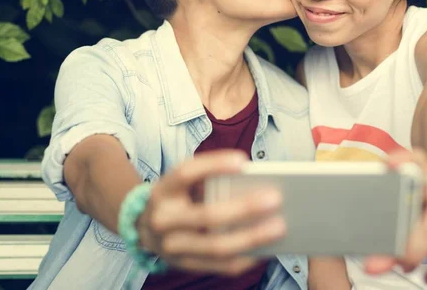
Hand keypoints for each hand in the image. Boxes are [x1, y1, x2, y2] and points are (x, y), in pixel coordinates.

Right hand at [136, 150, 285, 275]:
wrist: (146, 229)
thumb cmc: (180, 197)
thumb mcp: (185, 183)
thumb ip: (211, 178)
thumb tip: (257, 181)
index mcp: (164, 190)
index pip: (186, 173)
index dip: (214, 165)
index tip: (243, 161)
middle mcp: (163, 219)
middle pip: (207, 215)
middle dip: (244, 208)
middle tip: (276, 198)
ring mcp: (172, 247)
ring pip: (216, 246)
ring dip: (252, 237)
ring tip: (280, 226)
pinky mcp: (185, 266)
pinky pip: (221, 266)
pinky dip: (247, 257)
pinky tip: (268, 248)